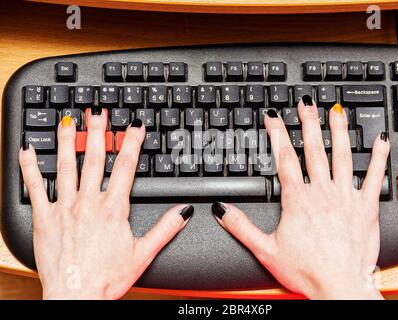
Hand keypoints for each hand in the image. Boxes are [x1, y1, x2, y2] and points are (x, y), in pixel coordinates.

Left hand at [19, 111, 192, 298]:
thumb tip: (183, 211)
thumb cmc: (106, 278)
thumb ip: (166, 228)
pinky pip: (35, 187)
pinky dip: (30, 167)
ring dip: (68, 141)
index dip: (131, 143)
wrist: (75, 297)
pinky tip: (28, 150)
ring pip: (66, 166)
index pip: (125, 167)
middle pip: (95, 159)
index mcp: (113, 209)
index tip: (134, 126)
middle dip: (98, 132)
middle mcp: (88, 203)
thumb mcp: (143, 254)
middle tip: (98, 112)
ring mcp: (64, 208)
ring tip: (69, 120)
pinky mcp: (44, 218)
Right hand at [212, 99, 389, 298]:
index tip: (273, 117)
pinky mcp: (366, 207)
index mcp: (298, 200)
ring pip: (341, 156)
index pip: (284, 158)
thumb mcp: (265, 250)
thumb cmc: (306, 270)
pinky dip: (377, 155)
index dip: (277, 134)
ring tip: (334, 110)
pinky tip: (379, 138)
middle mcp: (322, 192)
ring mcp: (346, 197)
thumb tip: (222, 210)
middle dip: (307, 123)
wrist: (339, 287)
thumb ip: (241, 227)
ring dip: (337, 131)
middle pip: (313, 149)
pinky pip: (374, 176)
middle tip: (305, 103)